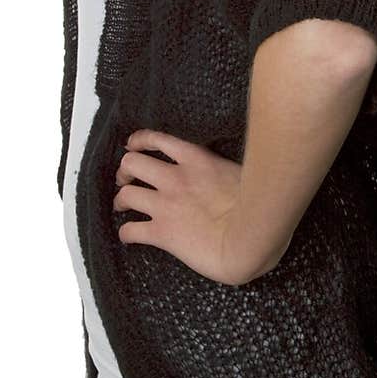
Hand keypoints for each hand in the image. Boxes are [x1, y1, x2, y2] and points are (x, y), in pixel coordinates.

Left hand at [113, 129, 250, 284]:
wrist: (251, 238)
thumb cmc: (255, 205)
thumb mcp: (239, 172)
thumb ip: (219, 168)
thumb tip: (219, 171)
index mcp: (196, 159)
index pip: (157, 139)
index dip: (139, 141)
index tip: (132, 145)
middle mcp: (175, 179)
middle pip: (131, 163)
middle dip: (125, 171)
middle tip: (127, 180)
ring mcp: (166, 206)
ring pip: (125, 195)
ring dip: (121, 200)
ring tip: (123, 206)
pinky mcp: (162, 233)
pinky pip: (130, 230)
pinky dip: (125, 233)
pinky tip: (129, 236)